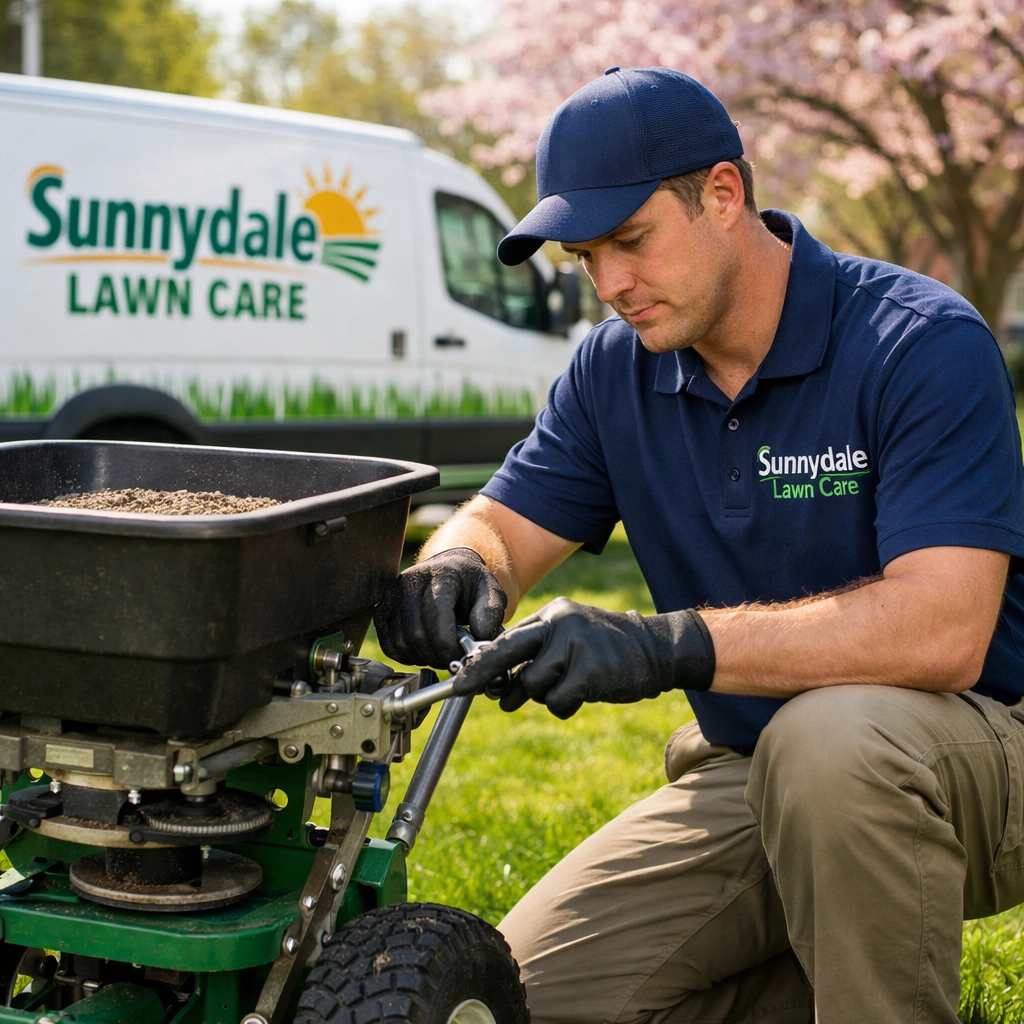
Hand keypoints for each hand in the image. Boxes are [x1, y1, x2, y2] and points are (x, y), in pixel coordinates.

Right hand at [374, 548, 506, 669]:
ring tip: (439, 653)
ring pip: (401, 641)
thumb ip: (490, 614)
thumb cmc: (470, 585)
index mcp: (441, 574)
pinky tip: (423, 650)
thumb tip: (480, 638)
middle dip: (436, 655)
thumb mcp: (491, 593)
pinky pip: (388, 644)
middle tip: (452, 660)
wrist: (449, 569)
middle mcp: (411, 581)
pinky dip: (405, 655)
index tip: (460, 656)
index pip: (436, 613)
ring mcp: (392, 594)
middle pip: (416, 632)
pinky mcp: (381, 608)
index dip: (447, 643)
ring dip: (422, 657)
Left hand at [452, 597, 714, 718]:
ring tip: (569, 688)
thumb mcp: (569, 640)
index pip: (506, 637)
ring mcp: (575, 645)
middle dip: (484, 675)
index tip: (462, 679)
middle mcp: (559, 623)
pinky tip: (584, 695)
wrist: (656, 650)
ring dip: (545, 696)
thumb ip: (536, 655)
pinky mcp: (589, 670)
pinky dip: (564, 705)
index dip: (482, 661)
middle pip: (507, 652)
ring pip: (532, 685)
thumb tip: (497, 685)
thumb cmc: (606, 650)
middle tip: (464, 690)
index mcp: (552, 614)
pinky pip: (557, 701)